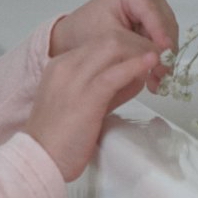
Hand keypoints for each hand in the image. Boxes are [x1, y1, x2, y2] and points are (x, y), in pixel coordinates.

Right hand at [24, 24, 166, 182]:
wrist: (39, 159)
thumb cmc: (59, 140)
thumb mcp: (82, 104)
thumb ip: (106, 88)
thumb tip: (135, 76)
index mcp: (61, 66)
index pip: (99, 42)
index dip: (127, 46)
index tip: (145, 54)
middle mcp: (66, 66)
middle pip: (109, 38)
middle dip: (137, 42)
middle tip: (158, 56)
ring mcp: (74, 79)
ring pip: (114, 47)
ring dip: (140, 50)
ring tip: (159, 61)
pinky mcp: (86, 96)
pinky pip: (115, 73)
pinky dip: (136, 65)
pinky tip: (150, 64)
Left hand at [49, 0, 178, 93]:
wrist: (75, 38)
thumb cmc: (85, 32)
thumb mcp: (109, 40)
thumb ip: (134, 47)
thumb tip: (160, 60)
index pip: (152, 11)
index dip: (161, 32)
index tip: (165, 52)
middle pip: (165, 22)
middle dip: (164, 49)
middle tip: (162, 74)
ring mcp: (153, 10)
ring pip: (168, 34)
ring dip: (163, 58)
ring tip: (157, 81)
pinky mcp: (154, 25)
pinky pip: (163, 42)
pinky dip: (159, 59)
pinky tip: (154, 78)